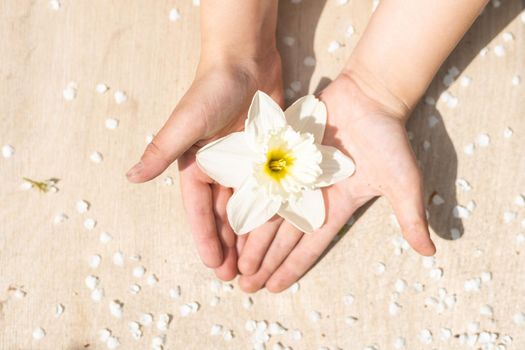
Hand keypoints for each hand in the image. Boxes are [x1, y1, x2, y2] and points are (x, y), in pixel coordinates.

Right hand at [126, 53, 282, 279]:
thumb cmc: (211, 90)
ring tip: (257, 262)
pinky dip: (272, 210)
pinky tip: (278, 232)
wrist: (246, 60)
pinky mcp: (266, 156)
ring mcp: (244, 164)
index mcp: (196, 166)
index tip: (213, 266)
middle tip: (237, 277)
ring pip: (248, 208)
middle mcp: (219, 169)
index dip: (205, 238)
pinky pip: (269, 189)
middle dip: (228, 245)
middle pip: (224, 216)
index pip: (198, 211)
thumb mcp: (184, 124)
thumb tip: (130, 178)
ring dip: (250, 235)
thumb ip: (161, 151)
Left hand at [238, 72, 435, 292]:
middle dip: (265, 260)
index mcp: (336, 207)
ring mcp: (297, 175)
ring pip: (268, 213)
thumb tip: (430, 252)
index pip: (309, 245)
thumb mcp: (402, 182)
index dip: (291, 267)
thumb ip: (410, 216)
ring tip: (234, 261)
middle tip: (245, 283)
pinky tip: (228, 218)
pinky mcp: (284, 154)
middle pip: (283, 236)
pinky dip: (246, 199)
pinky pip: (260, 180)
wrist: (370, 96)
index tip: (273, 288)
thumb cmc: (388, 139)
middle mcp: (312, 196)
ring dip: (252, 238)